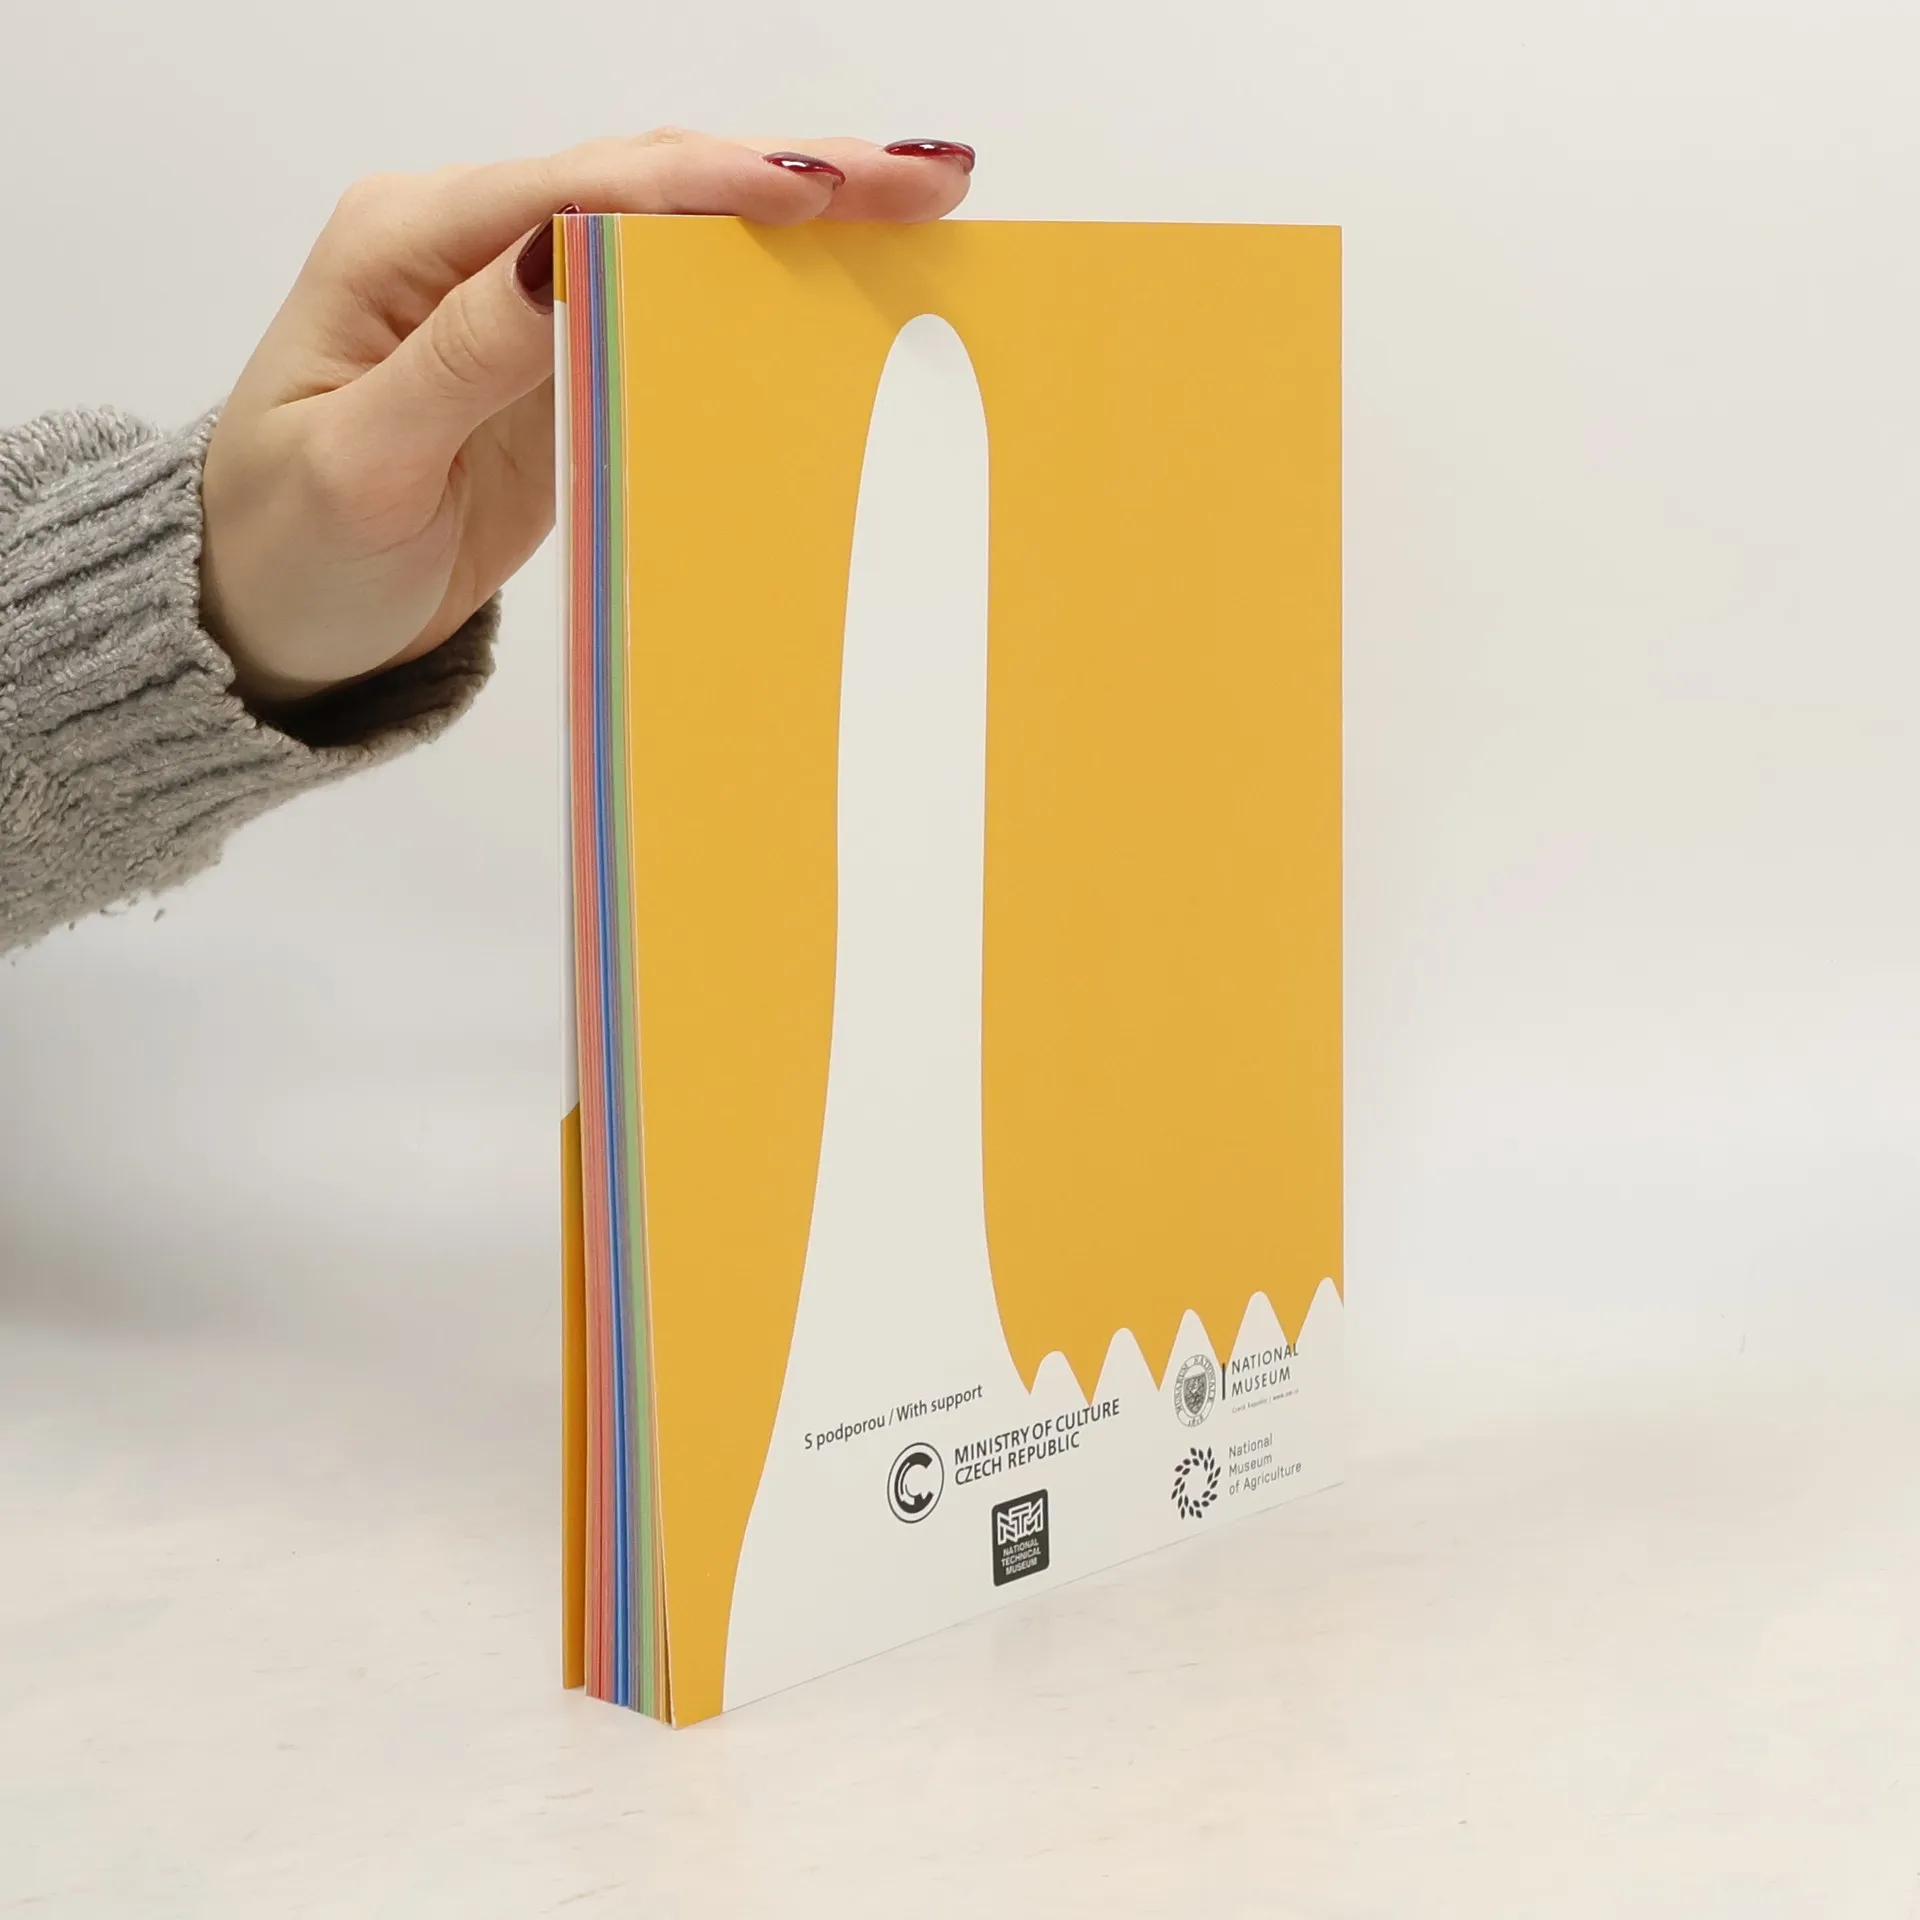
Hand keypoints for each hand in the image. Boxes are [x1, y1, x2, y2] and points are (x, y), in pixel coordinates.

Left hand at [200, 131, 974, 706]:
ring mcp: (523, 304)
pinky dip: (759, 296)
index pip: (584, 190)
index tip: (822, 189)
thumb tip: (563, 257)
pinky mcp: (561, 366)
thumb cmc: (287, 546)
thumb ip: (463, 358)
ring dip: (796, 221)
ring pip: (679, 237)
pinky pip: (673, 313)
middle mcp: (473, 249)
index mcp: (412, 243)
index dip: (711, 183)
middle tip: (924, 176)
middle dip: (793, 174)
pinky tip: (836, 289)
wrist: (272, 615)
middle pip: (651, 184)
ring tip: (915, 208)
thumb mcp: (359, 462)